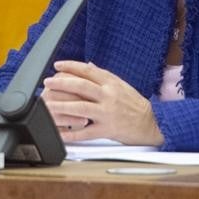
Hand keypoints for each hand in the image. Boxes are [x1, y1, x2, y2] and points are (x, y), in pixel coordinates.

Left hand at [41, 60, 163, 145]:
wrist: (151, 123)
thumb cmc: (134, 104)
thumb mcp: (121, 85)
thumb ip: (103, 76)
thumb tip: (88, 66)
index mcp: (111, 83)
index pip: (88, 71)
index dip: (71, 66)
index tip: (57, 65)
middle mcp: (108, 96)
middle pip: (81, 87)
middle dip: (62, 83)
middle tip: (48, 82)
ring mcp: (107, 113)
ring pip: (80, 108)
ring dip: (61, 106)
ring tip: (47, 104)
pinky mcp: (107, 130)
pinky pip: (85, 133)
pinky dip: (70, 133)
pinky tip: (59, 132)